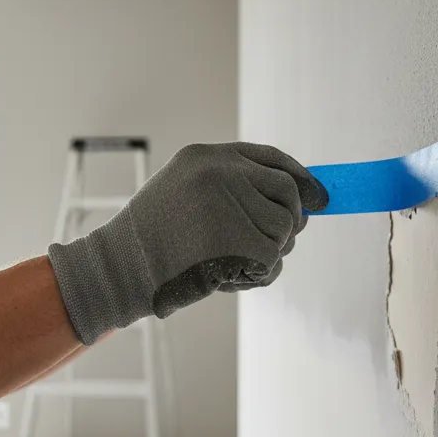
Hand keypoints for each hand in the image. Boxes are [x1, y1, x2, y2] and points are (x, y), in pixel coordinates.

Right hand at [48, 141, 328, 344]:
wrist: (117, 272)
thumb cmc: (151, 244)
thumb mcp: (182, 197)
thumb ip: (230, 191)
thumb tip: (296, 200)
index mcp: (205, 157)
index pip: (271, 159)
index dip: (301, 179)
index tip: (320, 199)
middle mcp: (219, 172)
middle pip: (287, 192)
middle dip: (291, 221)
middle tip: (278, 244)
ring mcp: (228, 203)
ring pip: (284, 229)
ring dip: (271, 254)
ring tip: (235, 265)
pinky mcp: (236, 240)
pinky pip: (273, 258)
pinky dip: (260, 276)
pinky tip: (232, 280)